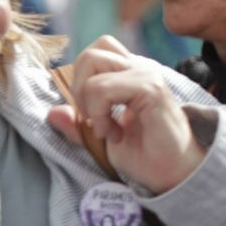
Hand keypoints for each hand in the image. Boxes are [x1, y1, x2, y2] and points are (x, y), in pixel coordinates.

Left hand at [47, 36, 204, 193]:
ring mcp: (146, 75)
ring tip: (106, 128)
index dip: (81, 82)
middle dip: (79, 89)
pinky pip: (104, 88)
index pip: (95, 53)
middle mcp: (138, 68)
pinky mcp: (150, 88)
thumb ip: (78, 124)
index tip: (91, 116)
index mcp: (129, 74)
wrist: (173, 173)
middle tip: (93, 120)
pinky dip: (100, 113)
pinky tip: (114, 134)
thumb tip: (51, 112)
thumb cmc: (146, 155)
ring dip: (89, 101)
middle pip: (91, 53)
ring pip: (93, 63)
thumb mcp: (102, 139)